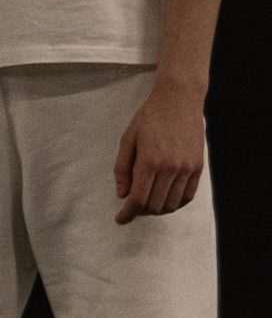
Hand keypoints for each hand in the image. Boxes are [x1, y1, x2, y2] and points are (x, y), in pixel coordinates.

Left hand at [115, 80, 205, 225]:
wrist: (179, 99)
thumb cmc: (150, 116)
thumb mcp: (129, 136)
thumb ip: (123, 167)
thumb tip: (122, 195)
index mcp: (150, 160)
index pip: (138, 198)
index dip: (128, 213)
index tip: (120, 219)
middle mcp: (170, 168)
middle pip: (154, 205)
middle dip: (140, 211)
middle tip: (132, 206)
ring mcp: (186, 169)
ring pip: (171, 204)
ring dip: (157, 209)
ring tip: (147, 202)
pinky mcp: (198, 168)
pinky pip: (186, 197)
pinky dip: (175, 203)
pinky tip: (165, 199)